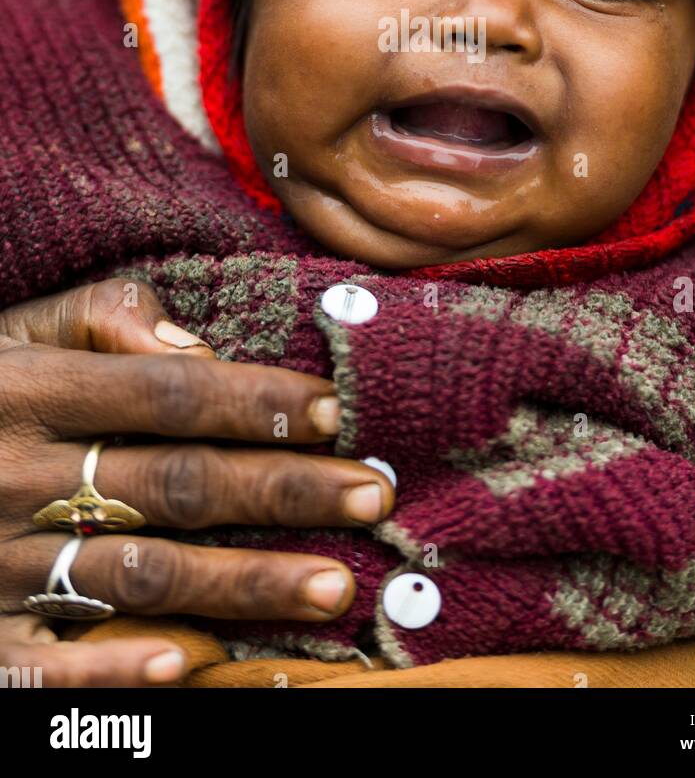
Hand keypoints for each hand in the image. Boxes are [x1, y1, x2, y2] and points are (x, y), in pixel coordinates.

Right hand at [0, 279, 394, 686]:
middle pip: (175, 482)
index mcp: (28, 391)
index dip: (254, 400)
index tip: (333, 412)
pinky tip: (193, 665)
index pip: (164, 391)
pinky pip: (48, 664)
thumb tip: (195, 345)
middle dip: (284, 491)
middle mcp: (15, 474)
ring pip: (141, 572)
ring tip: (334, 585)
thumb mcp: (13, 332)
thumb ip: (98, 313)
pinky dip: (117, 669)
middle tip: (371, 497)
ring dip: (244, 583)